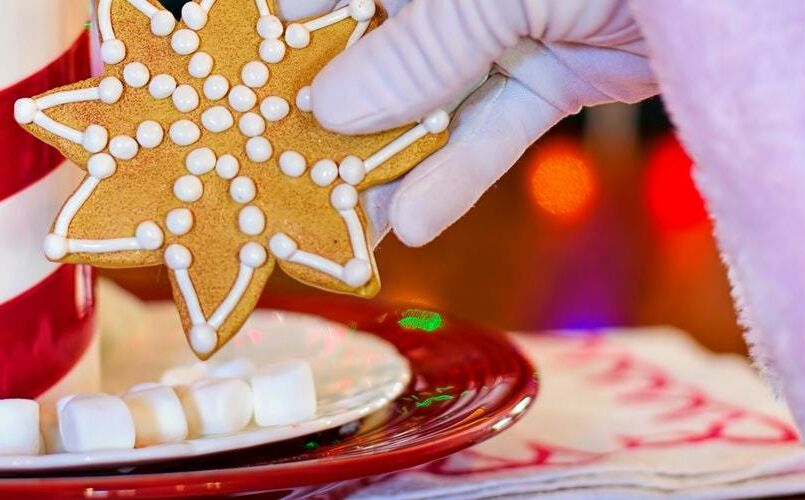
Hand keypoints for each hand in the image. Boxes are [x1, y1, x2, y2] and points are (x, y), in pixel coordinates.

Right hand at [278, 0, 657, 245]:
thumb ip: (421, 44)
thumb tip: (329, 106)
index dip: (288, 30)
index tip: (236, 86)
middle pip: (385, 47)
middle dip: (334, 114)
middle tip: (278, 178)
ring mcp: (520, 18)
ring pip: (439, 96)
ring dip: (390, 163)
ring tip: (338, 229)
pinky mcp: (565, 65)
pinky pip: (502, 123)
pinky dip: (463, 170)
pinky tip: (414, 221)